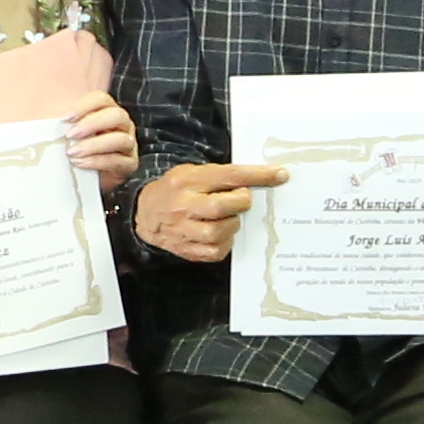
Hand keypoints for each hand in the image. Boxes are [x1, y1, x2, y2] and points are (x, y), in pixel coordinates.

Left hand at [63, 91, 137, 190]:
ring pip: (120, 139)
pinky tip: (81, 163)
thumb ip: (56, 122)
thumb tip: (33, 113)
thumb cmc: (74, 151)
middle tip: (71, 135)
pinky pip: (118, 161)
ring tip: (73, 152)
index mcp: (106, 111)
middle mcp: (122, 125)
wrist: (83, 179)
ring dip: (95, 145)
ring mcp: (128, 144)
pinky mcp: (129, 164)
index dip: (84, 106)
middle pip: (116, 115)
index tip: (65, 118)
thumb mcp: (64, 133)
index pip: (102, 99)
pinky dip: (98, 161)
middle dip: (93, 124)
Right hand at [134, 160, 280, 263]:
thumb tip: (256, 179)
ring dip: (232, 225)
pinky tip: (221, 234)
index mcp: (186, 181)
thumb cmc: (175, 191)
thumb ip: (219, 176)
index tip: (279, 175)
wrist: (144, 213)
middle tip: (241, 201)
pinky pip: (216, 251)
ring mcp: (182, 230)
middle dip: (240, 203)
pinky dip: (225, 243)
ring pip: (219, 232)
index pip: (228, 176)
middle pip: (222, 207)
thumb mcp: (191, 173)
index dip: (257, 176)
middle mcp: (182, 205)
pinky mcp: (186, 249)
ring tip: (227, 218)